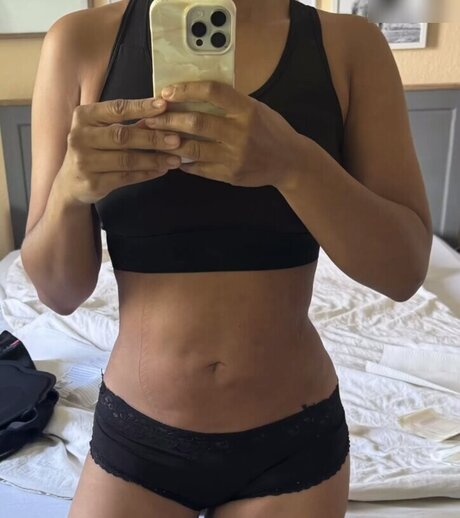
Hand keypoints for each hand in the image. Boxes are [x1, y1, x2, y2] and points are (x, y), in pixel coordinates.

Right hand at [56, 97, 182, 205]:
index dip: (141, 107)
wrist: (71, 183)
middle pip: (123, 136)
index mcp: (83, 117)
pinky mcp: (93, 183)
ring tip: (175, 159)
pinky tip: (161, 170)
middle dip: (152, 138)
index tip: (164, 105)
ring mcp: (84, 162)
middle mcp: (80, 137)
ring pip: (126, 160)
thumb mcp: (103, 131)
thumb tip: (163, 114)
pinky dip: (146, 174)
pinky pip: (125, 177)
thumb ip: (129, 124)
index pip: (116, 109)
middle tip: (176, 139)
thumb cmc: (93, 150)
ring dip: (154, 159)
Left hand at [143, 80, 303, 189]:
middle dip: (168, 120)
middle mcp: (240, 133)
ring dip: (170, 143)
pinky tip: (173, 157)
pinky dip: (184, 163)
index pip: (213, 92)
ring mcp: (235, 157)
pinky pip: (200, 168)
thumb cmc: (272, 131)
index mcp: (248, 110)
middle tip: (149, 118)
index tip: (167, 92)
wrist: (290, 163)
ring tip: (154, 138)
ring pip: (194, 149)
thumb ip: (230, 103)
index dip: (186, 90)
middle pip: (197, 123)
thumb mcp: (257, 109)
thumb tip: (195, 95)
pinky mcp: (231, 175)